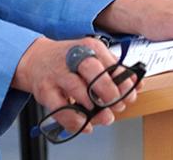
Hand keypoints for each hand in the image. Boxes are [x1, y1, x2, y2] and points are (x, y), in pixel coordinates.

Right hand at [11, 37, 138, 136]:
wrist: (36, 60)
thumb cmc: (68, 60)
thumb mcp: (92, 57)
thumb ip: (114, 70)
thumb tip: (136, 84)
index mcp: (89, 48)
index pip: (110, 63)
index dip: (123, 83)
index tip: (129, 95)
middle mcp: (72, 58)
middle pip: (93, 71)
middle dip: (109, 91)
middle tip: (116, 104)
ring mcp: (57, 74)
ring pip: (77, 89)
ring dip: (93, 107)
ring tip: (104, 116)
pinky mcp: (45, 91)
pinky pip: (61, 109)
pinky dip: (74, 120)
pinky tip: (85, 124)